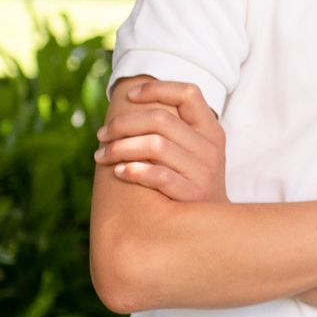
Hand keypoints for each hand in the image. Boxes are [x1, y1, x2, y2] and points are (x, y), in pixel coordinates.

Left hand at [95, 79, 227, 201]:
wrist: (216, 227)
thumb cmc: (192, 183)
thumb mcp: (195, 152)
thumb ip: (174, 131)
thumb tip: (128, 107)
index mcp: (211, 130)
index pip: (189, 93)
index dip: (157, 89)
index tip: (130, 96)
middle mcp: (210, 148)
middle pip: (160, 119)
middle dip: (122, 124)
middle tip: (101, 135)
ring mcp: (204, 172)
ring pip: (154, 145)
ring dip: (120, 148)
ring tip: (102, 155)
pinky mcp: (192, 195)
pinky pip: (158, 175)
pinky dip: (133, 170)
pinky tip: (119, 171)